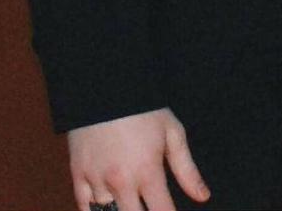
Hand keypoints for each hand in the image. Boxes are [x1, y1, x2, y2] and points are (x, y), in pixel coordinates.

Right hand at [68, 108, 208, 210]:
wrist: (106, 83)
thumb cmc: (143, 108)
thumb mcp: (172, 133)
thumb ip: (187, 170)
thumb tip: (203, 197)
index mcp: (147, 172)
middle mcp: (121, 181)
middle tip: (148, 204)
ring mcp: (97, 179)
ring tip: (130, 201)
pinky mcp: (78, 174)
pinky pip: (84, 207)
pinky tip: (108, 204)